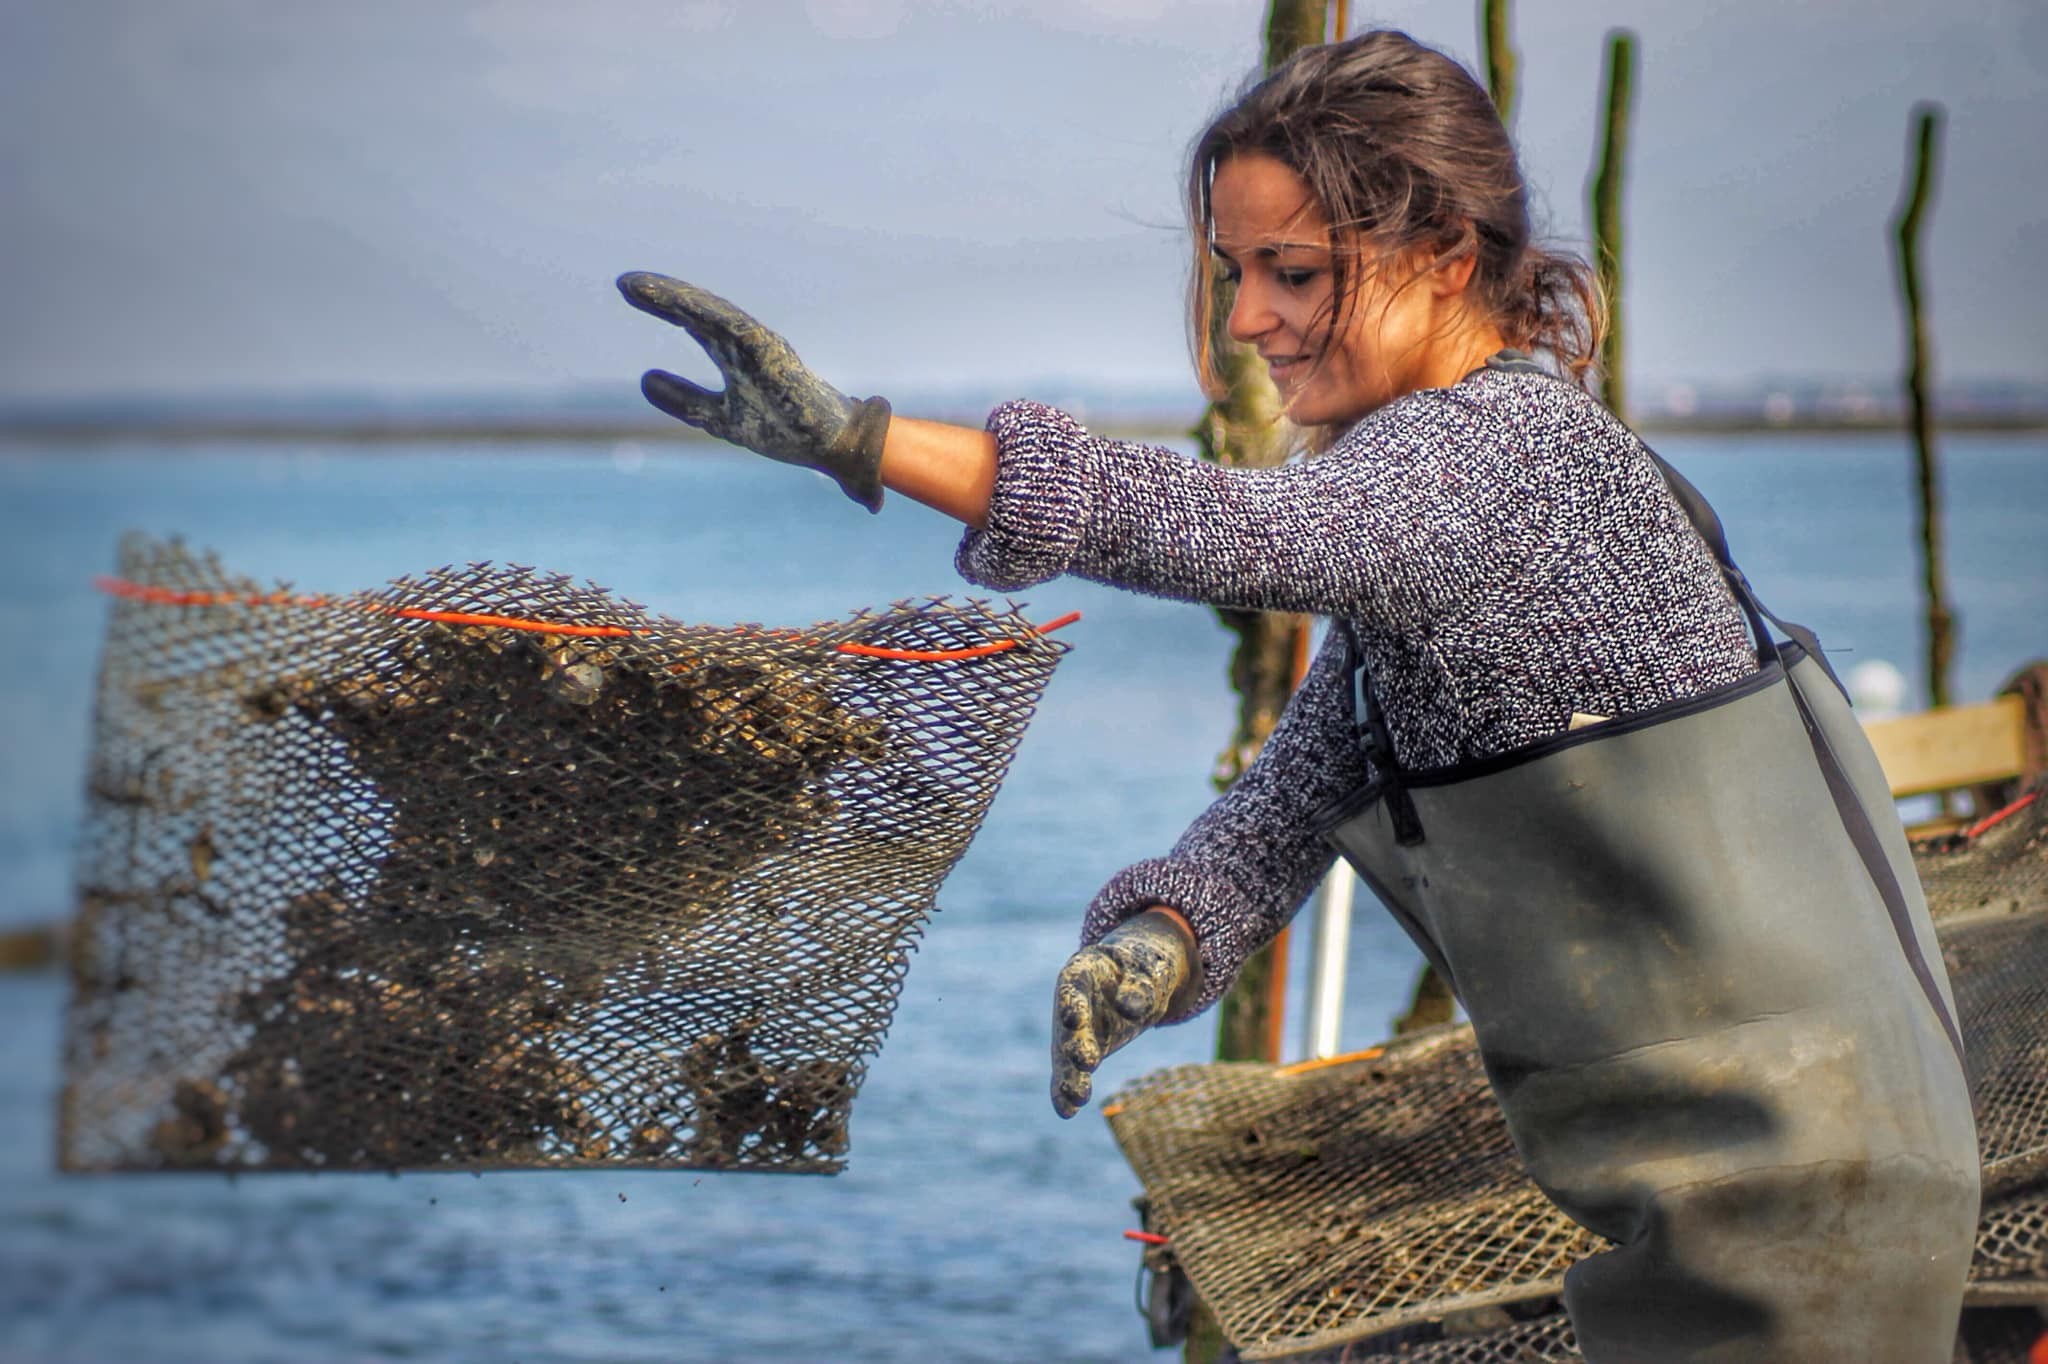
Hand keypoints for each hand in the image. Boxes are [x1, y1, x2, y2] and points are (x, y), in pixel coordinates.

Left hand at [618, 271, 891, 511]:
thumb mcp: (721, 418)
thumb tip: (645, 380)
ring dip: (681, 300)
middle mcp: (748, 344)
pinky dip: (711, 317)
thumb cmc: (785, 428)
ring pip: (715, 315)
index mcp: (736, 355)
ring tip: (644, 288)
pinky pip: (738, 332)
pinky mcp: (776, 358)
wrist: (835, 445)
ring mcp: (763, 348)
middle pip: (700, 311)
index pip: (693, 322)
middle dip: (664, 295)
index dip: (663, 305)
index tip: (628, 289)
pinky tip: (685, 307)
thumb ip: (685, 399)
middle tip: (626, 283)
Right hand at [1051, 909, 1199, 1118]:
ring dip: (1071, 1076)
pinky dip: (1067, 1091)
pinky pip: (1071, 1072)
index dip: (1071, 1003)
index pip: (1073, 987)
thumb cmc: (1143, 966)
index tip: (1073, 1020)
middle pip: (1068, 1026)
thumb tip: (1131, 1007)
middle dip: (1075, 1044)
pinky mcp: (1082, 1051)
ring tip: (1077, 1098)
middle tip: (1087, 1062)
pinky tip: (1066, 1111)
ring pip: (1067, 1055)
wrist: (1139, 979)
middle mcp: (1071, 1003)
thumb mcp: (1149, 968)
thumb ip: (1140, 985)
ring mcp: (1074, 1030)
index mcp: (1082, 971)